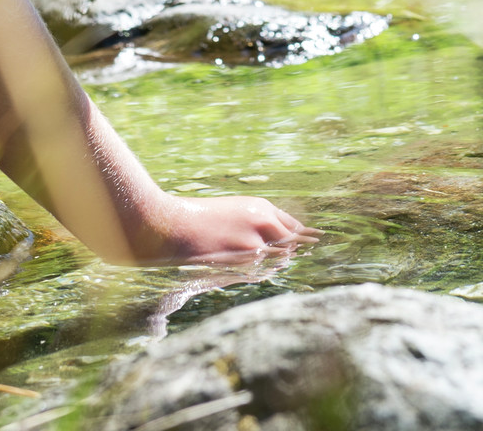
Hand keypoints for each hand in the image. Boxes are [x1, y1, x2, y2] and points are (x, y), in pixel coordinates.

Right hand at [129, 192, 317, 265]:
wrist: (171, 226)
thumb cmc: (199, 217)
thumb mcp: (233, 212)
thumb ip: (256, 224)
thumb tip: (277, 240)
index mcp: (261, 207)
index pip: (292, 225)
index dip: (300, 235)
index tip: (311, 240)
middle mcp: (263, 224)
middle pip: (292, 243)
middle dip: (294, 249)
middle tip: (297, 254)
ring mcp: (255, 245)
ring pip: (279, 259)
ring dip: (277, 262)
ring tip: (271, 263)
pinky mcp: (242, 264)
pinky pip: (261, 273)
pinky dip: (261, 273)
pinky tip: (253, 269)